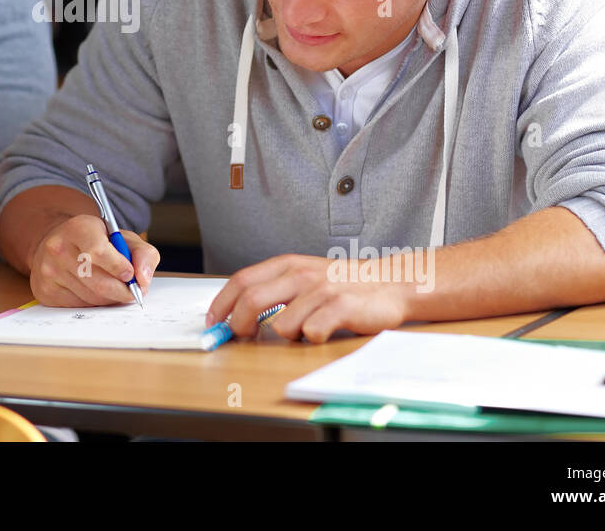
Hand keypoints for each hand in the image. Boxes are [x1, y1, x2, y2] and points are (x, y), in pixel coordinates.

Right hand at [28, 214, 159, 306]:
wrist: (57, 243)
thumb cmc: (94, 240)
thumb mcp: (122, 237)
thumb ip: (142, 254)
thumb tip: (143, 279)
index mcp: (78, 228)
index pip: (98, 251)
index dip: (119, 267)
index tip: (130, 275)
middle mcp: (58, 248)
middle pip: (98, 282)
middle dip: (122, 291)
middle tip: (132, 292)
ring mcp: (48, 271)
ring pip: (91, 298)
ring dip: (109, 299)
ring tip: (113, 288)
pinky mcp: (45, 290)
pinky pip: (79, 307)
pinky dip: (93, 304)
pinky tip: (94, 291)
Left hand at [205, 254, 412, 342]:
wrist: (391, 283)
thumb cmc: (342, 284)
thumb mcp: (305, 275)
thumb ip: (275, 288)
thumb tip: (236, 312)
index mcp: (288, 264)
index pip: (241, 280)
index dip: (221, 303)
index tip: (213, 321)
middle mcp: (301, 274)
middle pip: (251, 300)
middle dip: (239, 323)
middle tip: (241, 336)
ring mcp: (321, 290)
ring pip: (281, 325)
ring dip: (286, 336)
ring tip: (303, 330)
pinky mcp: (341, 306)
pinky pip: (311, 333)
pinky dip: (312, 339)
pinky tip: (324, 332)